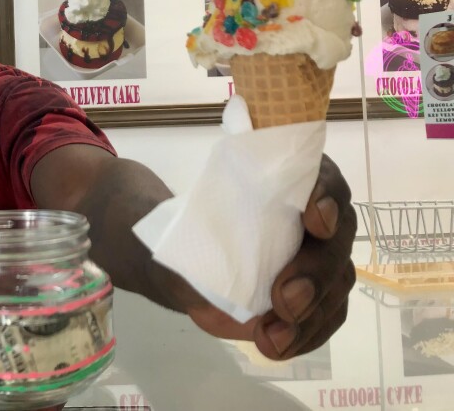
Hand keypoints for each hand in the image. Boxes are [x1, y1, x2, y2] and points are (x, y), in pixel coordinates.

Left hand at [186, 154, 356, 359]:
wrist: (190, 271)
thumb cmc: (193, 235)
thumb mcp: (186, 229)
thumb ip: (197, 238)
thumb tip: (202, 257)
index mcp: (289, 181)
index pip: (321, 179)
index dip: (326, 196)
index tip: (314, 218)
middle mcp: (316, 215)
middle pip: (336, 240)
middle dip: (315, 273)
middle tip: (284, 300)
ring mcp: (322, 258)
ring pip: (338, 283)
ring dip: (311, 314)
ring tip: (272, 337)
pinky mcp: (320, 296)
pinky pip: (328, 316)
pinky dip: (306, 334)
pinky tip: (277, 345)